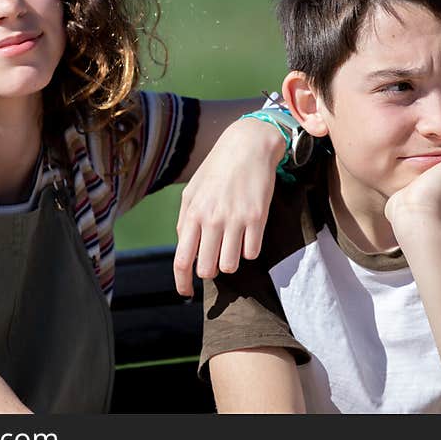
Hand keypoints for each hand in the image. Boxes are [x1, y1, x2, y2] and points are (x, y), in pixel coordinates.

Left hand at [173, 118, 284, 295]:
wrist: (248, 146)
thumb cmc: (217, 170)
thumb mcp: (192, 191)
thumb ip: (185, 221)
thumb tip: (185, 249)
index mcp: (192, 213)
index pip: (182, 260)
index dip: (182, 283)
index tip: (186, 293)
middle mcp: (212, 219)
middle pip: (207, 269)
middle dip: (210, 270)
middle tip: (214, 259)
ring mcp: (236, 219)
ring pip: (230, 265)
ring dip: (230, 262)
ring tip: (232, 245)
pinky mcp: (258, 218)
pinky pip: (252, 253)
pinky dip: (248, 249)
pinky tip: (247, 234)